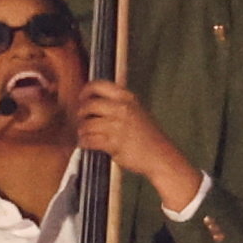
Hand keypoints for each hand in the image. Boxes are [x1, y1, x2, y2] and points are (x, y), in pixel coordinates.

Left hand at [76, 81, 202, 212]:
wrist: (161, 156)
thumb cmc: (149, 137)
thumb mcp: (138, 111)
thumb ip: (119, 103)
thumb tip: (96, 99)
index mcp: (128, 98)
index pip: (99, 86)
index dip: (86, 91)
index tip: (83, 98)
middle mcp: (122, 109)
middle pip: (88, 105)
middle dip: (81, 114)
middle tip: (82, 120)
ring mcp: (118, 126)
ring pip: (86, 124)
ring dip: (82, 131)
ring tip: (86, 135)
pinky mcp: (113, 143)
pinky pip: (89, 140)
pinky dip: (85, 142)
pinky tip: (87, 143)